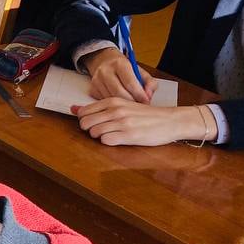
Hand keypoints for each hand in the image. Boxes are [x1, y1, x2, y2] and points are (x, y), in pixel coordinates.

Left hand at [73, 100, 211, 146]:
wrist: (170, 120)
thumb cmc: (144, 115)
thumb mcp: (123, 105)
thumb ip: (99, 107)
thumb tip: (73, 109)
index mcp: (113, 101)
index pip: (84, 112)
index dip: (85, 120)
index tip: (95, 123)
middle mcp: (116, 110)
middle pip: (85, 123)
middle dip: (89, 130)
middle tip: (102, 130)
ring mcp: (122, 123)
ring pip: (94, 132)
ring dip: (99, 136)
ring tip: (112, 134)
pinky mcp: (128, 136)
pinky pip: (106, 141)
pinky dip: (109, 142)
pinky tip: (119, 139)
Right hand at [84, 48, 155, 103]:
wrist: (105, 61)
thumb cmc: (124, 68)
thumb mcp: (140, 71)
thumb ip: (149, 83)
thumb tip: (148, 96)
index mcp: (120, 63)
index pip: (130, 83)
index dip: (139, 95)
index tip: (146, 101)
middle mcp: (106, 71)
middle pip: (119, 93)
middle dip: (131, 101)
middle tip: (138, 105)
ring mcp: (97, 81)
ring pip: (111, 99)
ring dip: (122, 104)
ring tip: (130, 103)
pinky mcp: (92, 89)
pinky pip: (104, 101)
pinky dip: (113, 104)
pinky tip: (119, 101)